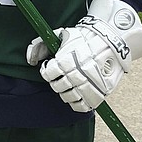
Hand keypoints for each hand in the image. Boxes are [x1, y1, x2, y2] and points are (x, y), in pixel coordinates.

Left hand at [26, 0, 141, 111]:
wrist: (111, 40)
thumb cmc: (84, 38)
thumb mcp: (61, 35)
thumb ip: (41, 45)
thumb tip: (30, 60)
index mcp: (66, 61)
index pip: (47, 75)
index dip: (48, 71)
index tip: (52, 67)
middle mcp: (77, 74)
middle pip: (58, 87)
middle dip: (57, 82)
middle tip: (63, 76)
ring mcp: (89, 85)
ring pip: (69, 97)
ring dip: (67, 92)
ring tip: (71, 84)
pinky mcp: (100, 92)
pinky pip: (83, 106)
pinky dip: (78, 103)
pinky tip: (78, 95)